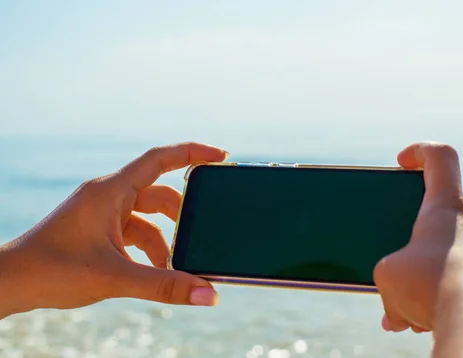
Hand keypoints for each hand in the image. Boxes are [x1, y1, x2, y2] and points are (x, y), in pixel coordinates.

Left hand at [0, 142, 228, 317]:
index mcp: (111, 191)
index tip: (221, 157)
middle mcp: (108, 195)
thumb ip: (165, 285)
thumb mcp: (116, 277)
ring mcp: (102, 212)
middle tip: (204, 230)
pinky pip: (134, 230)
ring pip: (147, 216)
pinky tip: (154, 270)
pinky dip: (149, 248)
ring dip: (165, 239)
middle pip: (159, 192)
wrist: (9, 283)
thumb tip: (208, 295)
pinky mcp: (98, 228)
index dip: (193, 153)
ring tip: (178, 265)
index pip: (160, 159)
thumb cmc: (52, 271)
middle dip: (182, 214)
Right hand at [374, 142, 462, 332]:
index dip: (420, 153)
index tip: (403, 162)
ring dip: (442, 276)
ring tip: (419, 309)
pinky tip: (444, 321)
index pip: (440, 158)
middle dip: (422, 245)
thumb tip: (393, 316)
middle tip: (404, 271)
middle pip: (447, 218)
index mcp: (447, 206)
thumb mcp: (390, 278)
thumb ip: (390, 284)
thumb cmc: (433, 287)